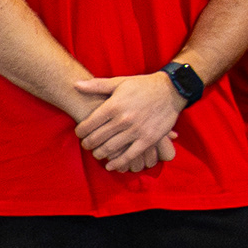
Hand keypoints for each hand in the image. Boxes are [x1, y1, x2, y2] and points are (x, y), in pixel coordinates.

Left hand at [70, 72, 184, 173]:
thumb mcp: (119, 82)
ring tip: (97, 153)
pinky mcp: (148, 139)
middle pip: (97, 138)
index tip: (80, 133)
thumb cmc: (143, 86)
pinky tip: (110, 165)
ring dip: (99, 153)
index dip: (80, 132)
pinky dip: (118, 163)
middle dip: (88, 144)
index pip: (88, 124)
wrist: (171, 90)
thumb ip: (97, 85)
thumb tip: (75, 84)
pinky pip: (129, 155)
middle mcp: (123, 119)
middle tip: (86, 145)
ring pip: (110, 148)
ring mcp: (136, 131)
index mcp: (113, 105)